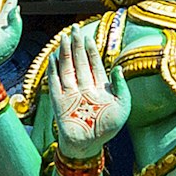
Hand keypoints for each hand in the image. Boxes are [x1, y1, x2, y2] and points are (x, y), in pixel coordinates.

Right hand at [46, 36, 129, 156]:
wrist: (89, 146)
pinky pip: (55, 82)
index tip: (88, 36)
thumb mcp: (123, 107)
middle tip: (74, 29)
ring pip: (67, 68)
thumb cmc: (107, 128)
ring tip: (64, 38)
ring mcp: (71, 93)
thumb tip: (118, 67)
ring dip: (66, 53)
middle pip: (80, 61)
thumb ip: (121, 87)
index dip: (91, 50)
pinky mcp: (59, 101)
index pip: (94, 63)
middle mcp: (84, 87)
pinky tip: (53, 57)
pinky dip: (53, 70)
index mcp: (99, 87)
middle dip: (77, 45)